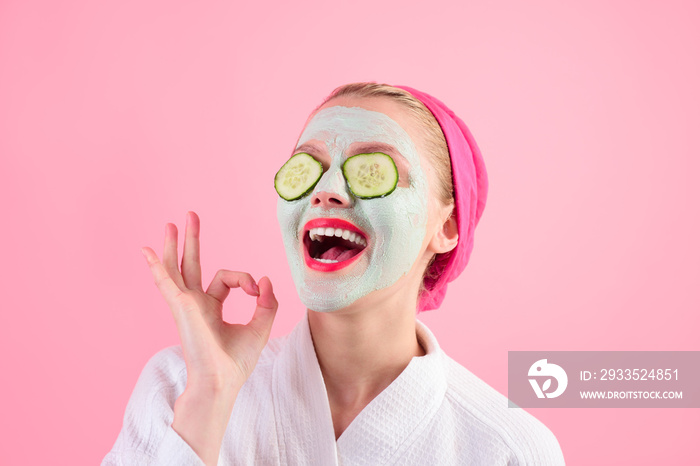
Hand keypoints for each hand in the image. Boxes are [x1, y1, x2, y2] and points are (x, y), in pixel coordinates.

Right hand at [141, 211, 277, 390]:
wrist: (222, 380)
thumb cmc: (237, 361)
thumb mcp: (261, 326)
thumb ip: (267, 302)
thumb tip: (264, 279)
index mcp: (211, 308)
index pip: (227, 278)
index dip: (245, 279)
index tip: (256, 292)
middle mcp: (195, 304)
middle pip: (191, 265)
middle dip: (192, 240)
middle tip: (191, 216)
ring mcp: (185, 304)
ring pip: (176, 268)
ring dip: (174, 244)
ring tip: (173, 223)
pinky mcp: (180, 306)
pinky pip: (166, 281)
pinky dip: (157, 266)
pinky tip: (146, 251)